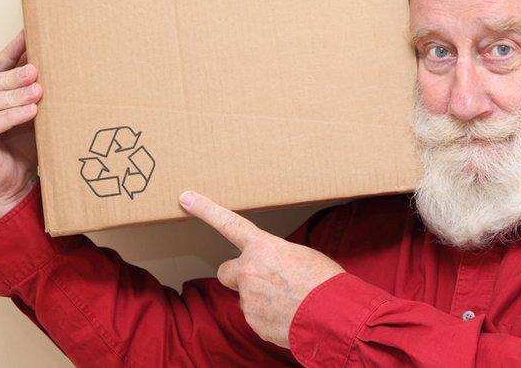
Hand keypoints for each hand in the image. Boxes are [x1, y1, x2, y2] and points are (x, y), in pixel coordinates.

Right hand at [0, 28, 43, 220]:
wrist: (16, 188)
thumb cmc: (23, 149)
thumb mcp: (32, 115)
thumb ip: (34, 92)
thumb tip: (55, 63)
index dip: (10, 51)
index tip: (29, 34)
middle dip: (14, 74)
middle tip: (37, 69)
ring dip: (14, 95)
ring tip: (38, 90)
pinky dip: (11, 116)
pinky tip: (31, 111)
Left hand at [178, 191, 344, 348]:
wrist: (334, 316)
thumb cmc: (325, 282)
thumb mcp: (304, 256)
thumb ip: (279, 258)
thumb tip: (276, 269)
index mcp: (264, 248)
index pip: (229, 223)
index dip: (206, 209)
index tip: (186, 198)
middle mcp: (249, 271)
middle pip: (226, 271)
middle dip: (239, 275)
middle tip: (263, 281)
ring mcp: (248, 299)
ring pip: (247, 297)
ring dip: (262, 299)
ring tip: (290, 302)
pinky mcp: (253, 323)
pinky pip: (257, 318)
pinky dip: (269, 318)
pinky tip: (289, 316)